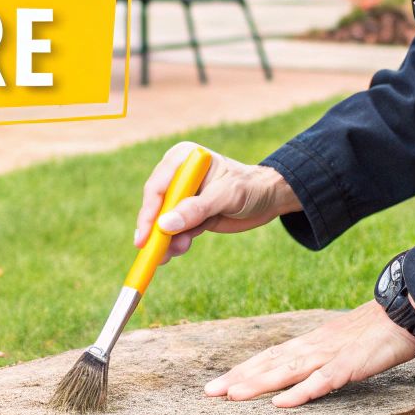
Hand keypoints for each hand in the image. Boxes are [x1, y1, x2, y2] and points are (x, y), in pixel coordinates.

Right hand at [133, 142, 299, 260]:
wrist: (268, 199)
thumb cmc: (249, 187)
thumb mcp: (225, 196)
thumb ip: (195, 209)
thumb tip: (164, 225)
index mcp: (183, 159)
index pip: (158, 186)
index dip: (149, 212)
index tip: (146, 235)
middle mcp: (178, 175)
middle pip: (156, 205)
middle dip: (155, 230)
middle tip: (151, 251)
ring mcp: (182, 195)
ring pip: (164, 221)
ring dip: (165, 240)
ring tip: (169, 255)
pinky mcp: (188, 213)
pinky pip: (176, 230)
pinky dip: (175, 242)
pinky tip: (179, 249)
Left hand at [204, 301, 414, 407]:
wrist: (406, 309)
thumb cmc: (376, 329)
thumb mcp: (341, 344)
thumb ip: (320, 357)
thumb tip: (299, 370)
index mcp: (311, 343)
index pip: (269, 357)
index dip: (242, 369)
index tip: (217, 384)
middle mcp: (313, 347)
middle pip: (269, 363)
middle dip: (237, 378)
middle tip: (208, 392)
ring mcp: (330, 355)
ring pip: (287, 372)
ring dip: (258, 384)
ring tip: (232, 396)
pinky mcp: (351, 365)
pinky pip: (322, 381)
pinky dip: (300, 393)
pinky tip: (281, 404)